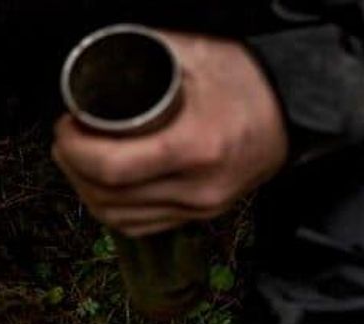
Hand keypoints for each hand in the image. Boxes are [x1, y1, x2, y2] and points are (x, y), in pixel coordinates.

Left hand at [53, 31, 287, 236]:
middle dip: (73, 167)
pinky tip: (100, 188)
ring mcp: (201, 206)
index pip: (112, 168)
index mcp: (196, 146)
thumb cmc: (248, 81)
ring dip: (85, 191)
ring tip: (77, 160)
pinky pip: (139, 226)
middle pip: (108, 196)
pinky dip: (110, 210)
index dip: (75, 150)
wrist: (297, 109)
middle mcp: (198, 186)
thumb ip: (144, 56)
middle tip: (66, 139)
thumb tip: (97, 63)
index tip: (67, 126)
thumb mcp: (196, 57)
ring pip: (118, 216)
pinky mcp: (201, 215)